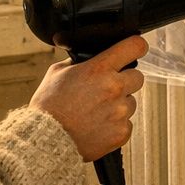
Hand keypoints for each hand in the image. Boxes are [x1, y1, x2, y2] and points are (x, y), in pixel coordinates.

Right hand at [30, 36, 148, 161]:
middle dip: (125, 81)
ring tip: (96, 112)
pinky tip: (97, 126)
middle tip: (107, 90)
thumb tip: (89, 58)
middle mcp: (114, 87)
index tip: (135, 49)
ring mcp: (120, 111)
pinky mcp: (121, 131)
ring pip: (131, 103)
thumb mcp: (57, 72)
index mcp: (100, 69)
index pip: (134, 46)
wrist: (46, 137)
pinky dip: (115, 126)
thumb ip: (79, 62)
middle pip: (138, 77)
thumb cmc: (49, 106)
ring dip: (119, 105)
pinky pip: (126, 124)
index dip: (136, 46)